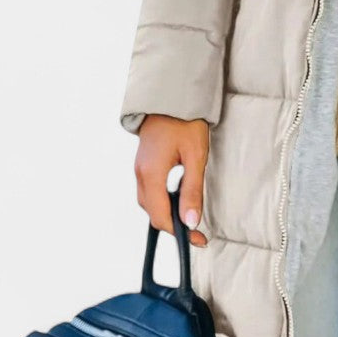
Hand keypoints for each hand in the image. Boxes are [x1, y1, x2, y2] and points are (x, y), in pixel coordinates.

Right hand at [134, 115, 210, 247]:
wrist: (171, 96)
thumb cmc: (185, 123)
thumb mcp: (195, 157)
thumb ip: (192, 191)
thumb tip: (191, 222)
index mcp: (151, 174)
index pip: (161, 217)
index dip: (179, 233)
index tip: (198, 240)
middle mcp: (140, 174)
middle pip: (153, 212)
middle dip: (173, 226)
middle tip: (197, 231)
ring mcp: (139, 168)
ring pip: (149, 203)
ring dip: (167, 213)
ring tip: (188, 217)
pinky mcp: (142, 164)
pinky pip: (148, 191)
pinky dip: (162, 200)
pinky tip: (176, 198)